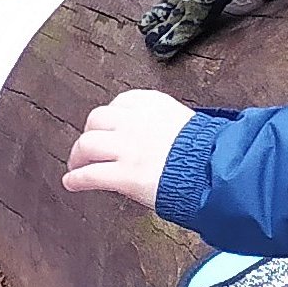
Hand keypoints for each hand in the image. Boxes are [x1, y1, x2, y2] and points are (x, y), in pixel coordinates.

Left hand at [65, 89, 197, 210]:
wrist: (216, 170)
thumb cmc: (209, 152)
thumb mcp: (187, 124)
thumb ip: (167, 124)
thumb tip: (162, 136)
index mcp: (152, 105)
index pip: (120, 103)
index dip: (110, 117)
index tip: (107, 126)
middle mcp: (134, 122)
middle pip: (96, 120)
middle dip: (90, 133)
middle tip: (88, 147)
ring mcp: (127, 148)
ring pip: (86, 144)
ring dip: (77, 156)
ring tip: (75, 166)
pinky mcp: (124, 174)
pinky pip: (90, 175)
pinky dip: (76, 179)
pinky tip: (71, 183)